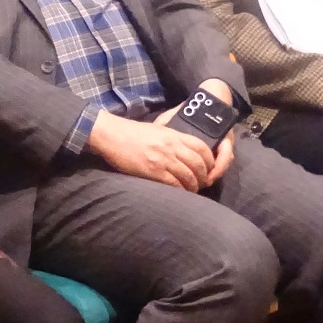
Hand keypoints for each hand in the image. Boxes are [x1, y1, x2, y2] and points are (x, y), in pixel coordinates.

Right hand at [89, 110, 214, 192]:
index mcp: (173, 134)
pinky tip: (180, 192)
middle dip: (204, 176)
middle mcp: (171, 146)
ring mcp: (163, 159)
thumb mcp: (156, 129)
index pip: (201, 147)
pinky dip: (180, 190)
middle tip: (202, 182)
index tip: (209, 168)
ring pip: (188, 176)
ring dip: (193, 186)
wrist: (112, 135)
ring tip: (192, 190)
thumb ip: (171, 138)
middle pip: (198, 164)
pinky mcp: (153, 171)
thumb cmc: (131, 132)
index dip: (210, 160)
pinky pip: (174, 184)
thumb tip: (183, 150)